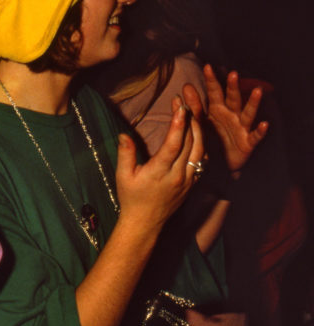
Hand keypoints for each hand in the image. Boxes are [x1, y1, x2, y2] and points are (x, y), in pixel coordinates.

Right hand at [115, 96, 203, 229]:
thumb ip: (125, 154)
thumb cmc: (131, 198)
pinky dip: (202, 144)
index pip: (173, 144)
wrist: (145, 222)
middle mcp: (178, 175)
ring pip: (200, 150)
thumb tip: (124, 135)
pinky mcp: (193, 183)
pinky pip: (202, 160)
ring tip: (191, 113)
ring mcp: (188, 179)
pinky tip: (198, 134)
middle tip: (182, 103)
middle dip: (188, 120)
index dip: (178, 124)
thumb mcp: (123, 176)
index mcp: (159, 172)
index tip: (179, 107)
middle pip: (190, 142)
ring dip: (198, 129)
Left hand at [201, 64, 267, 173]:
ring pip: (247, 113)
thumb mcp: (201, 121)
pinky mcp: (248, 142)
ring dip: (253, 102)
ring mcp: (241, 128)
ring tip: (257, 91)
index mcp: (218, 109)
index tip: (207, 66)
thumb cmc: (211, 137)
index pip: (214, 92)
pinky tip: (264, 124)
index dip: (211, 80)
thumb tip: (185, 86)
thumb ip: (194, 105)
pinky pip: (255, 136)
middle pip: (233, 99)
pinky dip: (260, 130)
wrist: (219, 162)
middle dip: (233, 87)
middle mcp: (231, 115)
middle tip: (233, 74)